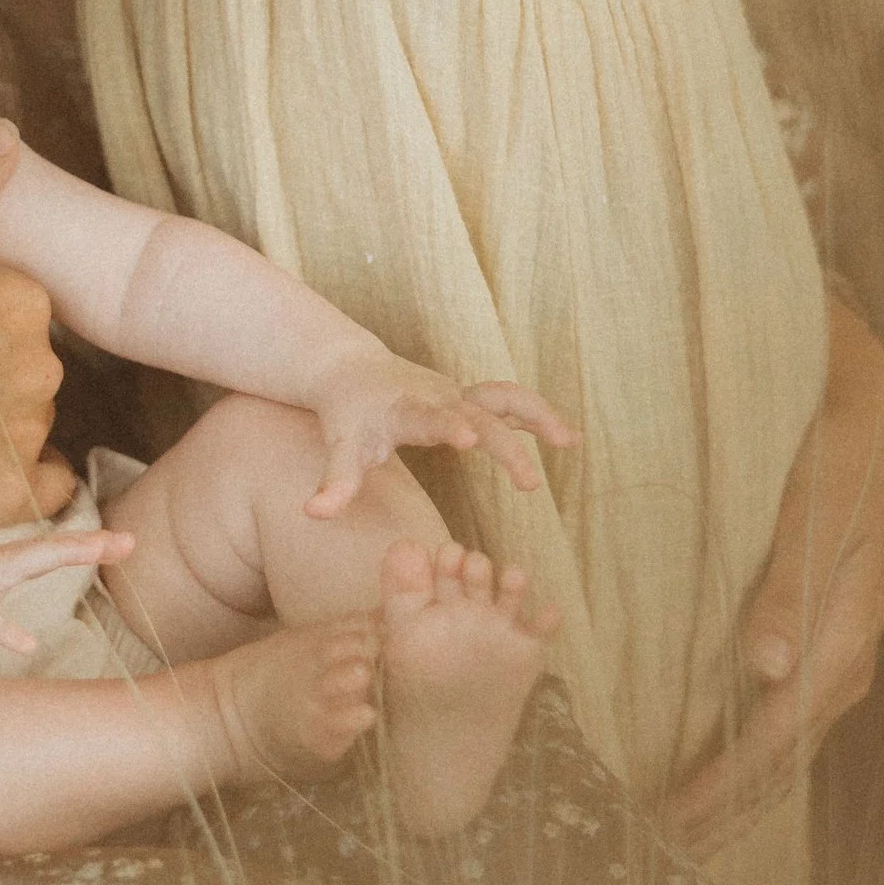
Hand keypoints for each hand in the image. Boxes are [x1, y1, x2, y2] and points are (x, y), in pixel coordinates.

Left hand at [303, 346, 580, 518]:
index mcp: (407, 409)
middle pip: (480, 412)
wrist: (351, 370)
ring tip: (571, 441)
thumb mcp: (339, 446)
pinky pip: (510, 402)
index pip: (430, 415)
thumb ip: (334, 483)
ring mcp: (459, 393)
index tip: (469, 438)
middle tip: (528, 482)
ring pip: (506, 397)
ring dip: (539, 416)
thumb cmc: (347, 414)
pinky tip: (568, 438)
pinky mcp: (469, 396)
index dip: (449, 424)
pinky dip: (538, 416)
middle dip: (505, 444)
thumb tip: (312, 514)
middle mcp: (439, 396)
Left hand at [662, 295, 883, 860]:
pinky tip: (724, 769)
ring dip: (741, 791)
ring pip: (787, 744)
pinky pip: (788, 716)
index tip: (673, 823)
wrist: (879, 416)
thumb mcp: (817, 508)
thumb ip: (790, 586)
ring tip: (688, 830)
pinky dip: (753, 753)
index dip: (723, 786)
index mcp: (843, 637)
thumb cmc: (839, 454)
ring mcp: (838, 652)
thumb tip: (769, 667)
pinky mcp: (824, 638)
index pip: (775, 736)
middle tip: (663, 851)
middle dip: (727, 811)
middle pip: (783, 759)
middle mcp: (844, 659)